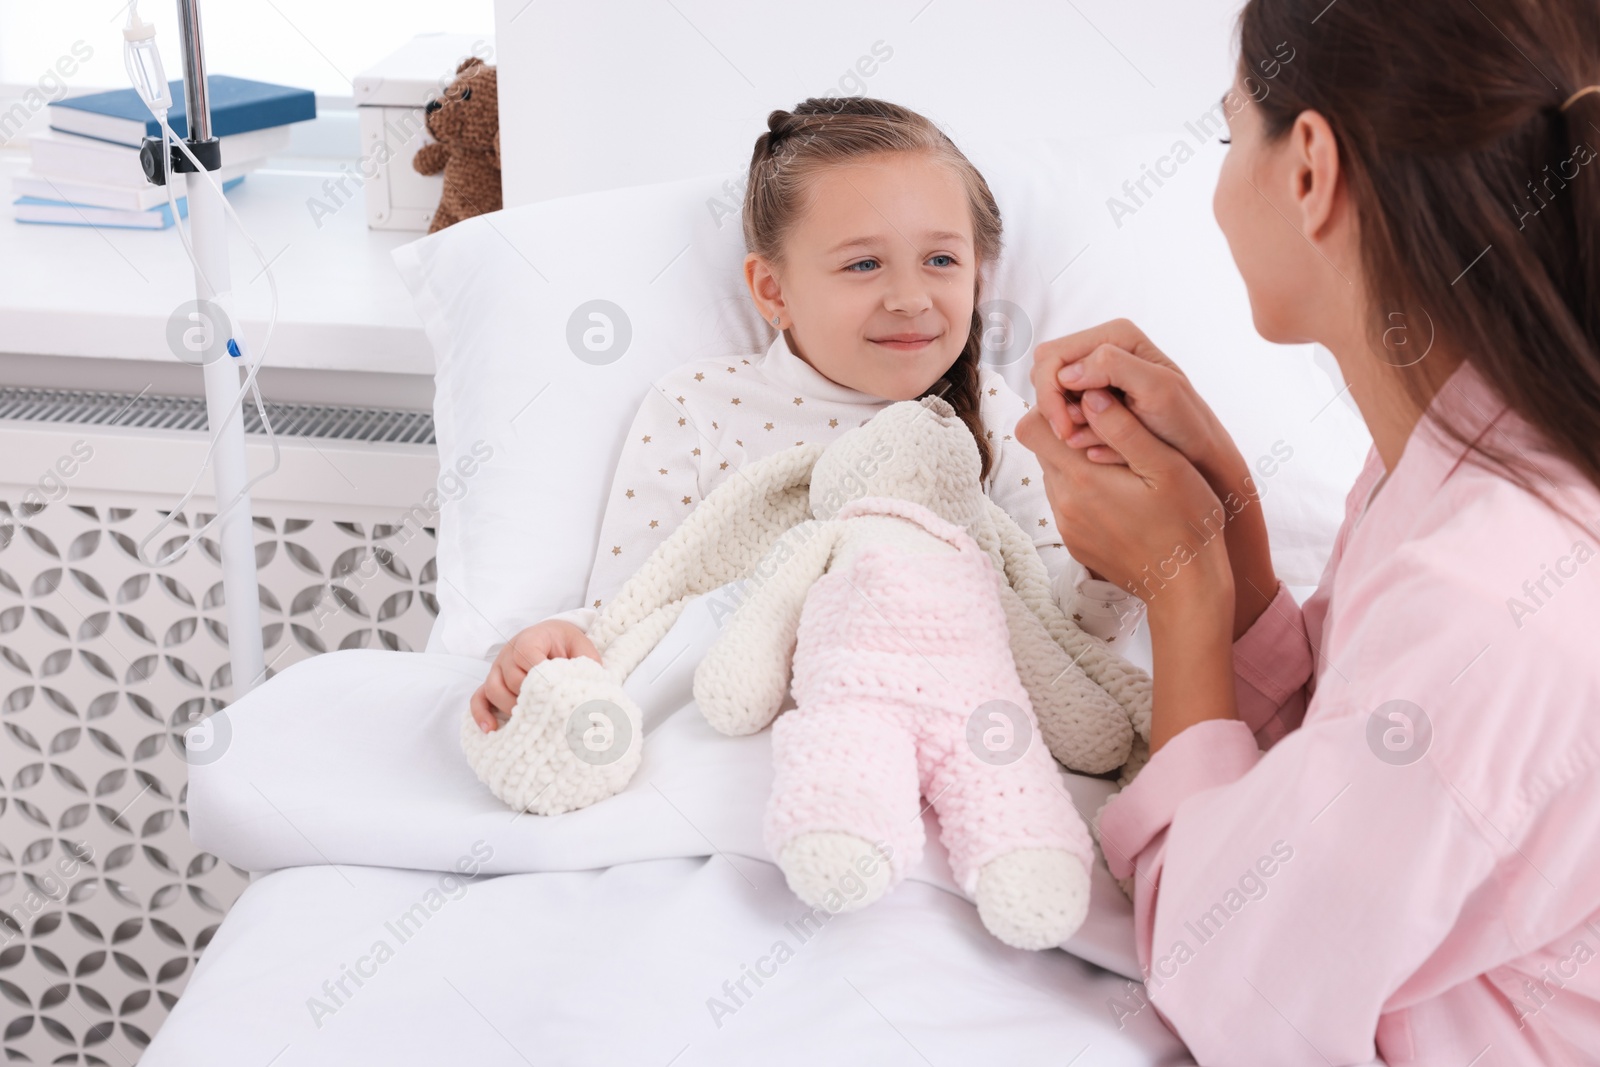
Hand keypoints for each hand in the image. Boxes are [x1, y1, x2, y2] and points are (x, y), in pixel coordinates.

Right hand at [470, 620, 600, 732]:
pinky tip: (490, 729)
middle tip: (548, 711)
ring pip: (494, 689)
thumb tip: (587, 692)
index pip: (526, 655)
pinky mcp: (492, 682)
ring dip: (510, 707)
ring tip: (529, 721)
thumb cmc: (568, 645)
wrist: (555, 637)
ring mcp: (497, 668)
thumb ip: (586, 665)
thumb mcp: (582, 650)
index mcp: (531, 639)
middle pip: (511, 678)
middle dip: (529, 697)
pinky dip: (481, 713)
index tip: (555, 690)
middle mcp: (509, 653)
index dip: (539, 675)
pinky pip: (478, 698)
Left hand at [1018, 398, 1239, 753]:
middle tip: (1109, 428)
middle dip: (1067, 431)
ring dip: (1076, 460)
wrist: (1186, 589)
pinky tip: (1120, 492)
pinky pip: (1065, 501)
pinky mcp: (1074, 542)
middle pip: (1041, 449)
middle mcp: (1063, 504)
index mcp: (1082, 480)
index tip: (1089, 406)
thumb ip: (1125, 429)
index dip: (1055, 407)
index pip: (1033, 427)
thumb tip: (1089, 395)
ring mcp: (1066, 526)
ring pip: (1053, 474)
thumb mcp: (1167, 468)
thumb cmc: (1187, 524)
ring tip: (1119, 461)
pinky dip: (1084, 488)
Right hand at [1030, 319, 1236, 482]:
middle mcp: (1102, 347)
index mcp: (1115, 335)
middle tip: (1071, 437)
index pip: (1052, 356)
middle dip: (1053, 406)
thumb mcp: (1157, 390)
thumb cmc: (1184, 423)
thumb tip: (1066, 372)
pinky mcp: (1092, 396)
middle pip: (1044, 371)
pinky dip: (1073, 430)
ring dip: (1063, 421)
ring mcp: (1095, 372)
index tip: (1064, 430)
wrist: (1196, 453)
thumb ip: (1113, 368)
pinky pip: (1063, 410)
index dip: (1050, 393)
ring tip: (1089, 443)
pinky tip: (1094, 445)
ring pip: (1050, 393)